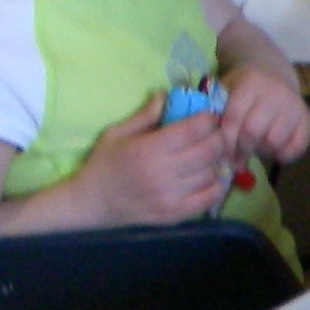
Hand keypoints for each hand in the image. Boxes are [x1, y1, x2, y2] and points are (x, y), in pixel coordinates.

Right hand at [79, 93, 237, 225]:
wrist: (92, 204)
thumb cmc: (103, 165)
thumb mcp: (117, 133)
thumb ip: (145, 115)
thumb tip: (166, 94)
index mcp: (149, 149)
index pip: (193, 130)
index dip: (208, 119)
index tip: (209, 115)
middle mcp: (164, 174)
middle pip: (210, 150)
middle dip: (218, 137)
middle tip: (215, 133)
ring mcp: (172, 197)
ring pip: (212, 173)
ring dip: (216, 161)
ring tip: (210, 154)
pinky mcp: (176, 215)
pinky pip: (210, 198)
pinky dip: (216, 185)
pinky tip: (210, 176)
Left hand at [218, 61, 309, 169]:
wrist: (272, 72)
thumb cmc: (243, 87)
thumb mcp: (227, 89)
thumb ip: (219, 113)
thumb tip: (218, 148)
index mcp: (251, 82)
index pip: (234, 117)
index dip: (226, 139)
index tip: (223, 150)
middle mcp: (276, 91)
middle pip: (254, 131)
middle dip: (242, 148)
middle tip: (237, 154)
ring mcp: (294, 104)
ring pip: (274, 141)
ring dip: (262, 151)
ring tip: (256, 149)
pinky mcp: (307, 117)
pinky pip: (297, 146)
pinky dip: (285, 155)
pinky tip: (275, 153)